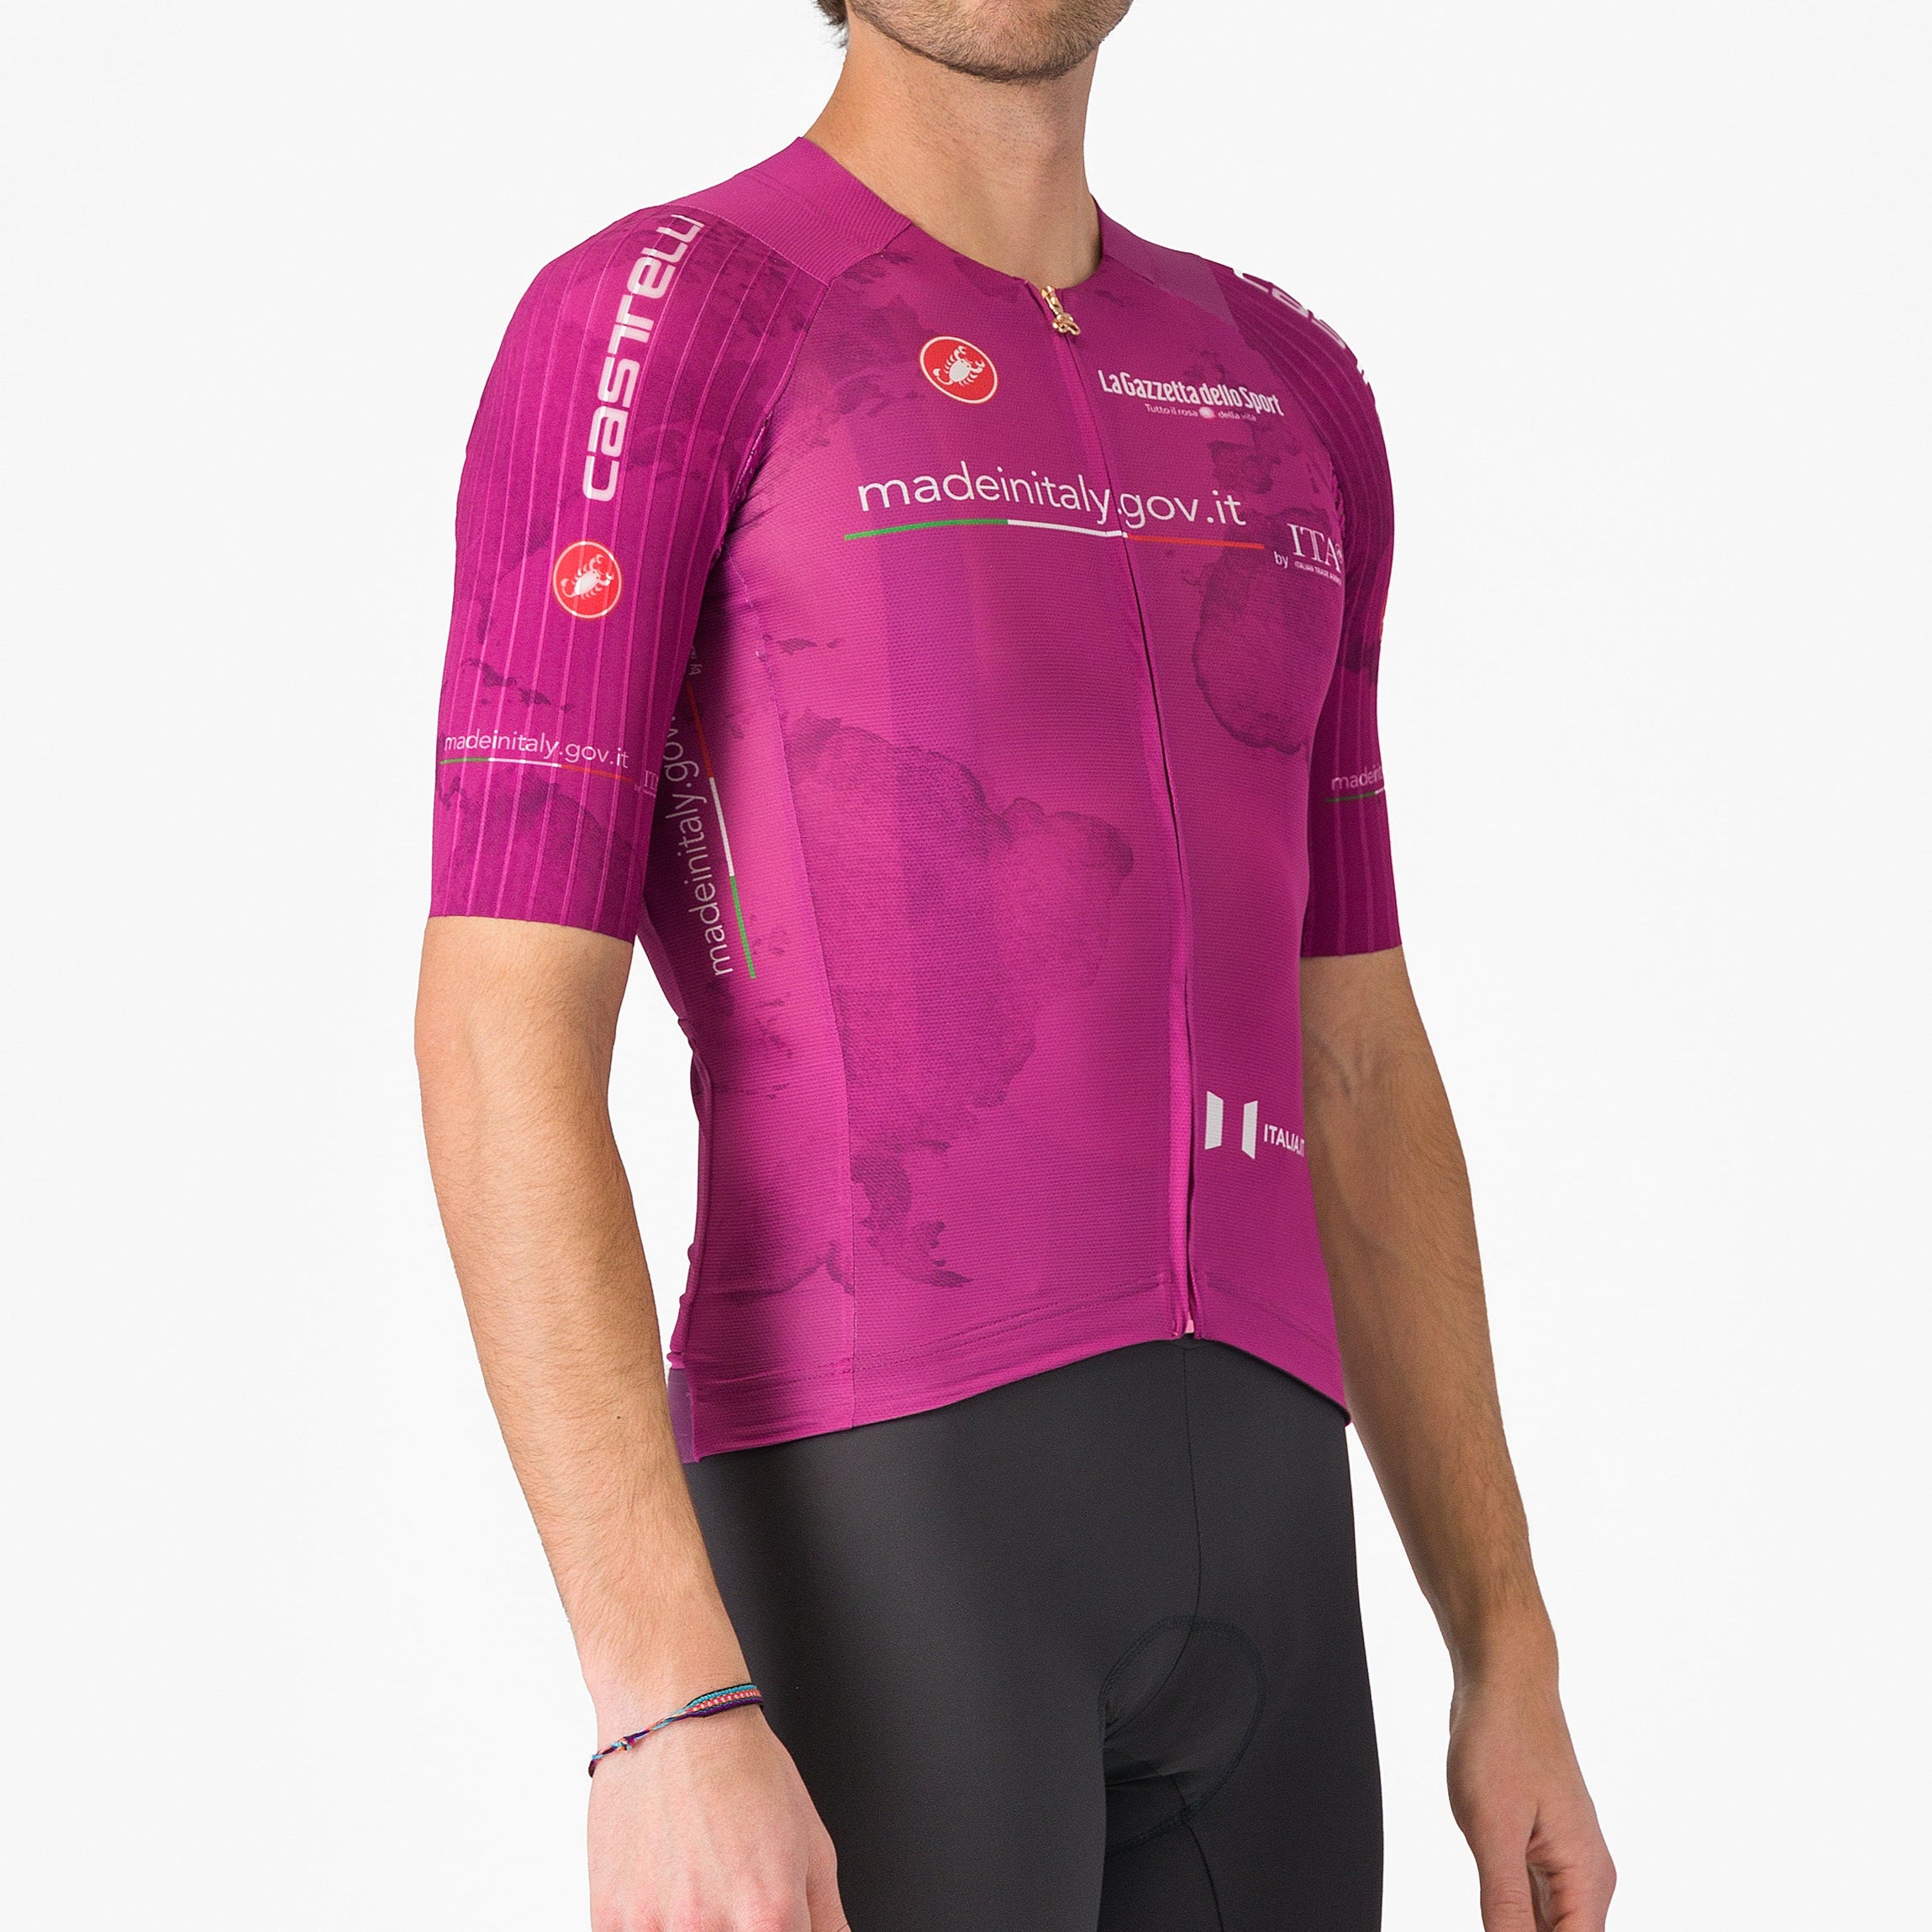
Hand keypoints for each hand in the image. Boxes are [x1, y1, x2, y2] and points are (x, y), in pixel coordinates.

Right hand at [587, 1704, 847, 1930]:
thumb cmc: (744, 1767)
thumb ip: (826, 1921)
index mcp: (770, 1916)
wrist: (674, 1717)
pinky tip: (667, 1900)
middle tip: (735, 1905)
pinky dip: (656, 1928)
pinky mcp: (609, 1923)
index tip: (773, 1930)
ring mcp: (654, 1930)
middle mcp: (709, 1931)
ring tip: (700, 1895)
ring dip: (695, 1931)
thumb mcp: (810, 1844)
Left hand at [1446, 1669, 1614, 1930]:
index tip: (1501, 1929)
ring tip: (1489, 1906)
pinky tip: (1486, 1909)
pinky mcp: (1537, 1845)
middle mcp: (1583, 1876)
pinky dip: (1509, 1913)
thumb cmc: (1502, 1740)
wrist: (1504, 1680)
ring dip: (1515, 1928)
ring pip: (1545, 1925)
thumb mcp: (1494, 1830)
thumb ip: (1505, 1905)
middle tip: (1491, 1913)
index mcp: (1586, 1878)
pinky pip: (1529, 1898)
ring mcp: (1561, 1860)